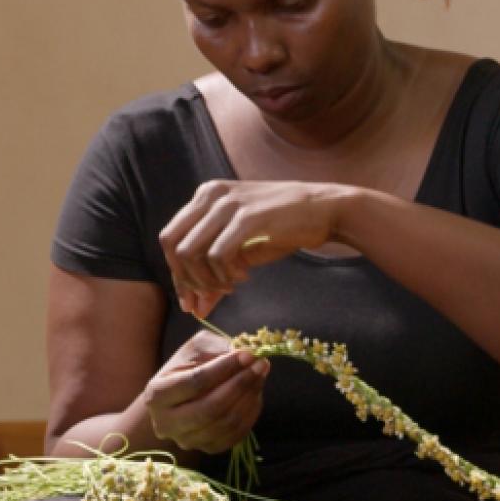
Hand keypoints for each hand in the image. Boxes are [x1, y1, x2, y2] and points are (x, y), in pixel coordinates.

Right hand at [140, 330, 271, 455]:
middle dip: (240, 384)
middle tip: (261, 364)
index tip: (247, 354)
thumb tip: (246, 354)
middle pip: (210, 408)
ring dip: (250, 396)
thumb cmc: (188, 367)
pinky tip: (256, 393)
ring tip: (260, 374)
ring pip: (226, 423)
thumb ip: (216, 349)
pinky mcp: (208, 448)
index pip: (195, 382)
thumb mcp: (196, 349)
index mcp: (156, 394)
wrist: (181, 395)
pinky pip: (236, 434)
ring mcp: (187, 440)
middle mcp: (166, 423)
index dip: (224, 368)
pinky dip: (251, 412)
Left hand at [159, 180, 349, 318]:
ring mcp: (228, 203)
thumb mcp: (245, 245)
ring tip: (232, 286)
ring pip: (190, 252)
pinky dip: (225, 274)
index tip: (191, 303)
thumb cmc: (287, 226)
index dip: (177, 275)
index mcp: (206, 195)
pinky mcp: (247, 217)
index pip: (172, 237)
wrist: (327, 209)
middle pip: (172, 245)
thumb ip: (217, 268)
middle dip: (186, 279)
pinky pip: (217, 255)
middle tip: (208, 299)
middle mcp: (211, 194)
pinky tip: (244, 277)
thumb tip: (196, 306)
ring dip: (207, 279)